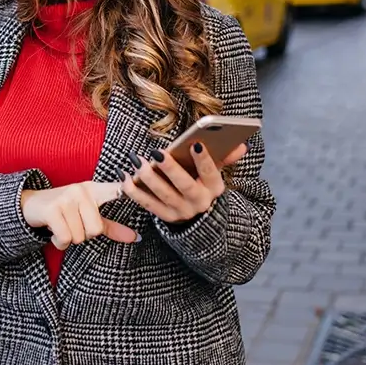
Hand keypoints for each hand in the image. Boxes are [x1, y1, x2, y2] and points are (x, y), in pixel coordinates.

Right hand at [20, 181, 138, 249]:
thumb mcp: (87, 216)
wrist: (29, 205)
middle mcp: (81, 191)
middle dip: (83, 235)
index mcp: (93, 190)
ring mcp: (66, 198)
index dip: (129, 186)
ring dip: (69, 239)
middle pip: (95, 229)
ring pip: (79, 236)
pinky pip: (66, 238)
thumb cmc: (63, 212)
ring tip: (61, 226)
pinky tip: (54, 231)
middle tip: (72, 225)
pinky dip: (59, 242)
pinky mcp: (53, 209)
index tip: (141, 176)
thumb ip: (111, 227)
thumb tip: (136, 237)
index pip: (116, 189)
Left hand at [122, 142, 247, 223]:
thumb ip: (224, 157)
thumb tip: (241, 145)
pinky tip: (124, 176)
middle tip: (157, 152)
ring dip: (148, 177)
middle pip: (184, 186)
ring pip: (163, 195)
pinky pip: (147, 204)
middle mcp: (199, 202)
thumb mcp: (215, 173)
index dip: (204, 160)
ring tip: (137, 160)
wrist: (201, 220)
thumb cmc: (203, 186)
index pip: (211, 174)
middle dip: (171, 169)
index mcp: (214, 188)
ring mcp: (181, 211)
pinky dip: (133, 191)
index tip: (195, 144)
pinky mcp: (165, 217)